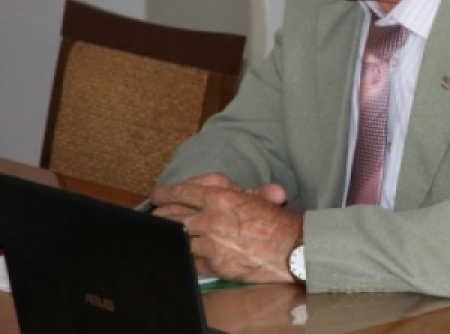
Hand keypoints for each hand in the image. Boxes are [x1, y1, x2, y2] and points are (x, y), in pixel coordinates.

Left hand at [151, 172, 301, 282]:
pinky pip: (191, 260)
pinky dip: (185, 256)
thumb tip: (222, 183)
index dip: (165, 194)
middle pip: (172, 217)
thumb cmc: (276, 221)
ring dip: (171, 238)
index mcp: (220, 197)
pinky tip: (183, 253)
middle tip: (157, 216)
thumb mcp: (256, 197)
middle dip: (161, 216)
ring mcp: (211, 243)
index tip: (157, 196)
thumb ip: (239, 188)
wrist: (291, 249)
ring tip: (166, 236)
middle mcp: (211, 219)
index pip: (182, 192)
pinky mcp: (215, 265)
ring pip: (178, 240)